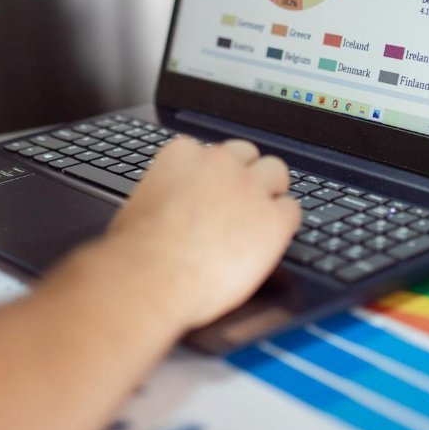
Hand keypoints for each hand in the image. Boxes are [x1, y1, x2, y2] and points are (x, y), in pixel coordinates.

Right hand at [99, 138, 301, 329]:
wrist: (151, 277)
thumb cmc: (136, 251)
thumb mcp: (142, 204)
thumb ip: (166, 192)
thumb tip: (171, 204)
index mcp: (184, 154)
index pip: (211, 152)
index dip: (213, 175)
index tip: (211, 192)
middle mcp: (220, 163)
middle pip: (248, 154)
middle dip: (245, 175)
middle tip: (239, 203)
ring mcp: (250, 188)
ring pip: (276, 172)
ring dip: (269, 191)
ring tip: (259, 218)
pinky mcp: (273, 220)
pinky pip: (292, 211)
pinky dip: (283, 224)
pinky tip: (269, 240)